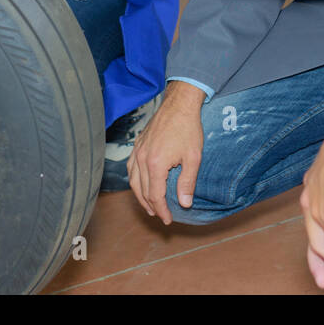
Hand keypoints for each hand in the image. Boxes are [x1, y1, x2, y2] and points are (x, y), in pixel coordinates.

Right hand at [128, 80, 205, 224]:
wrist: (179, 105)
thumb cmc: (188, 129)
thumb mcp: (193, 157)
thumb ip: (187, 182)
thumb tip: (185, 203)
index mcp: (155, 164)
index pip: (155, 195)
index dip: (161, 210)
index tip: (168, 219)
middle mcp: (142, 159)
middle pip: (142, 190)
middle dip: (151, 206)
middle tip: (160, 215)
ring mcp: (137, 151)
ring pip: (133, 181)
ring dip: (140, 196)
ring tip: (149, 206)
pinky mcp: (136, 145)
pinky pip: (130, 168)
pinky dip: (134, 180)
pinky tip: (140, 184)